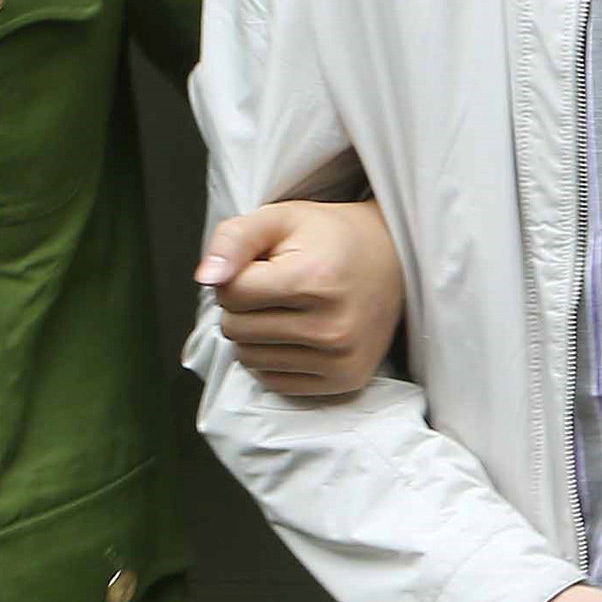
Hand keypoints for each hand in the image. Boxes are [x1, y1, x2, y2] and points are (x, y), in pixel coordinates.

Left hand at [195, 201, 406, 397]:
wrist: (397, 258)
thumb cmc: (331, 236)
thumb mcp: (281, 219)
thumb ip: (234, 239)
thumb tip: (204, 279)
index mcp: (314, 279)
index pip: (230, 294)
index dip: (235, 274)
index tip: (264, 264)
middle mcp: (330, 327)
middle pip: (235, 329)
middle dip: (243, 306)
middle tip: (277, 286)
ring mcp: (340, 359)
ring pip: (248, 359)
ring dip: (255, 334)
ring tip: (288, 308)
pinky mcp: (345, 381)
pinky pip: (272, 382)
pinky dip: (272, 358)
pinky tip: (297, 333)